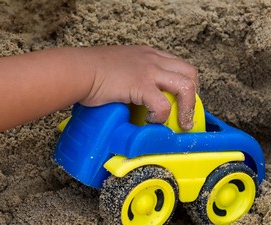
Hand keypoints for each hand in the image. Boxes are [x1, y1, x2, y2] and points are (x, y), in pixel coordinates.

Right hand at [79, 45, 198, 129]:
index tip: (184, 101)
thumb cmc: (91, 72)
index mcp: (149, 55)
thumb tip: (137, 99)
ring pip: (186, 86)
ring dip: (186, 108)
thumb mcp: (121, 68)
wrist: (76, 70)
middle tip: (186, 114)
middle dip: (193, 96)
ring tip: (180, 123)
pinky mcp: (140, 85)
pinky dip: (161, 116)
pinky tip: (151, 120)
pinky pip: (163, 105)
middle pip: (190, 73)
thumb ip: (134, 78)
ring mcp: (149, 71)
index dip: (187, 85)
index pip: (180, 66)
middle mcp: (153, 59)